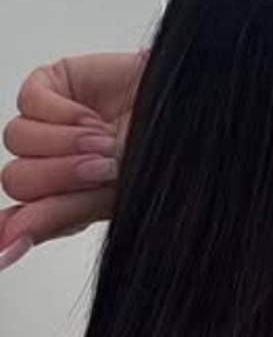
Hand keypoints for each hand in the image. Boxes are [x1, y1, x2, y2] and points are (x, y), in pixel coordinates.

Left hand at [0, 50, 147, 270]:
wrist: (189, 110)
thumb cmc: (166, 154)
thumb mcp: (115, 197)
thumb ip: (58, 217)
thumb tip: (5, 245)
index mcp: (74, 202)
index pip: (25, 219)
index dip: (13, 229)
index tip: (4, 247)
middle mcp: (59, 167)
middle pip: (17, 180)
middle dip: (60, 176)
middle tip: (101, 170)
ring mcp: (53, 127)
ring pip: (17, 140)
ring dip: (66, 144)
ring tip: (105, 142)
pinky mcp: (52, 89)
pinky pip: (30, 103)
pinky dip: (64, 114)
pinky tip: (95, 118)